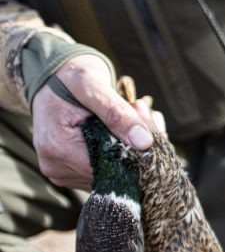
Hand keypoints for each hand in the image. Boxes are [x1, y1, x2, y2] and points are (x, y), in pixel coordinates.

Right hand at [31, 54, 165, 190]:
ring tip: (134, 112)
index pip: (109, 166)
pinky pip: (109, 167)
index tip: (144, 116)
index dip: (135, 146)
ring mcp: (65, 173)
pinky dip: (125, 147)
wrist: (53, 79)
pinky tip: (128, 125)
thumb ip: (117, 113)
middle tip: (141, 109)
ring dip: (133, 144)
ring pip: (116, 170)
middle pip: (115, 170)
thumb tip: (144, 143)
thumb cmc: (70, 79)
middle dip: (136, 143)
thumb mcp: (92, 86)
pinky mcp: (73, 172)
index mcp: (57, 148)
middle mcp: (57, 168)